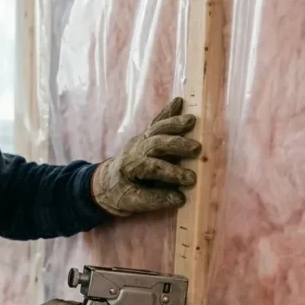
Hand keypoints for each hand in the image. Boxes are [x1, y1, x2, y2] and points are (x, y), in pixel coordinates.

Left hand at [92, 97, 201, 215]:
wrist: (107, 182)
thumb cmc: (122, 194)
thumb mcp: (133, 203)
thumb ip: (155, 200)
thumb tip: (179, 198)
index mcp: (131, 168)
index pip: (153, 167)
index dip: (172, 172)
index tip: (190, 180)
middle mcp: (135, 150)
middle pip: (156, 143)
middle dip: (177, 144)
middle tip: (197, 148)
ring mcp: (140, 140)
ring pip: (157, 129)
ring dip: (175, 124)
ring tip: (192, 120)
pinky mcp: (146, 135)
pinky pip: (156, 122)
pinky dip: (167, 111)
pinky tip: (179, 101)